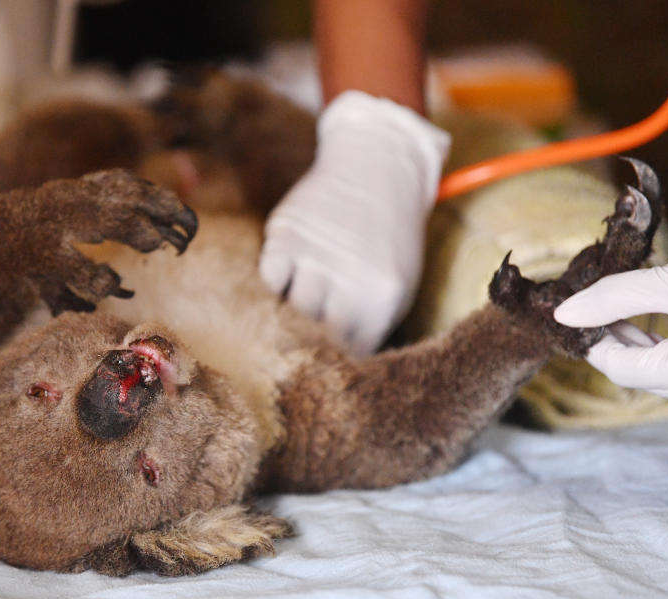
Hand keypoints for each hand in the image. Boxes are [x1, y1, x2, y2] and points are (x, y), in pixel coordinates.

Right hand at [259, 91, 449, 356]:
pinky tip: (288, 274)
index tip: (329, 358)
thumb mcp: (397, 282)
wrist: (376, 166)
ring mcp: (313, 258)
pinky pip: (270, 279)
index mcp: (382, 300)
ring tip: (298, 304)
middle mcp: (347, 282)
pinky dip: (275, 282)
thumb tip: (340, 362)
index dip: (338, 358)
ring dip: (289, 312)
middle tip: (306, 337)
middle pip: (316, 338)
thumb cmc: (388, 235)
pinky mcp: (285, 236)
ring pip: (289, 311)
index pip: (350, 353)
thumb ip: (370, 323)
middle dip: (310, 342)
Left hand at [554, 248, 667, 411]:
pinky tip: (647, 328)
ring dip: (636, 346)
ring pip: (661, 374)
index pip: (616, 368)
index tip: (574, 314)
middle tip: (591, 309)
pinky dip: (663, 351)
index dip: (591, 340)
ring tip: (615, 313)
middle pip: (638, 374)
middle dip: (612, 341)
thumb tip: (565, 313)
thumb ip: (617, 297)